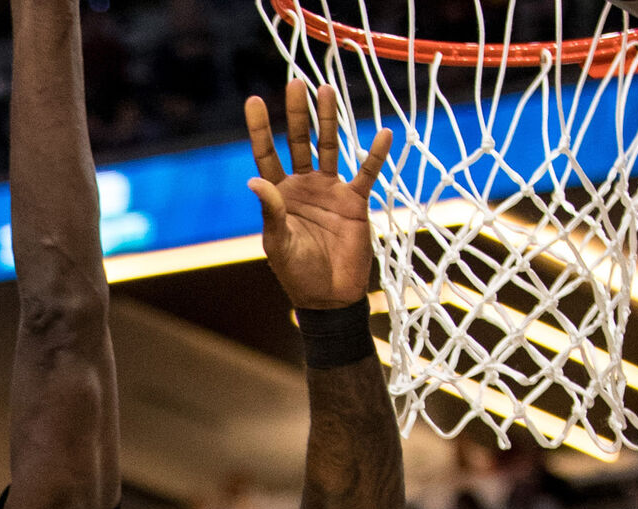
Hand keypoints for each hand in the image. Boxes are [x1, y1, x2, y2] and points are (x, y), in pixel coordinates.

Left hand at [245, 80, 391, 308]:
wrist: (329, 297)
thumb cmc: (297, 274)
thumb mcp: (279, 243)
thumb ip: (271, 212)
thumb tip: (254, 180)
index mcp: (279, 195)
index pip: (266, 155)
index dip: (260, 129)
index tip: (254, 100)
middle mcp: (303, 187)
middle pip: (298, 142)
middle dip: (296, 114)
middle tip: (296, 83)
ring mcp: (330, 191)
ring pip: (329, 148)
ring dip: (328, 120)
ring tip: (327, 90)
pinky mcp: (355, 202)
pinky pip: (367, 173)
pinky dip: (376, 155)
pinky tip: (384, 133)